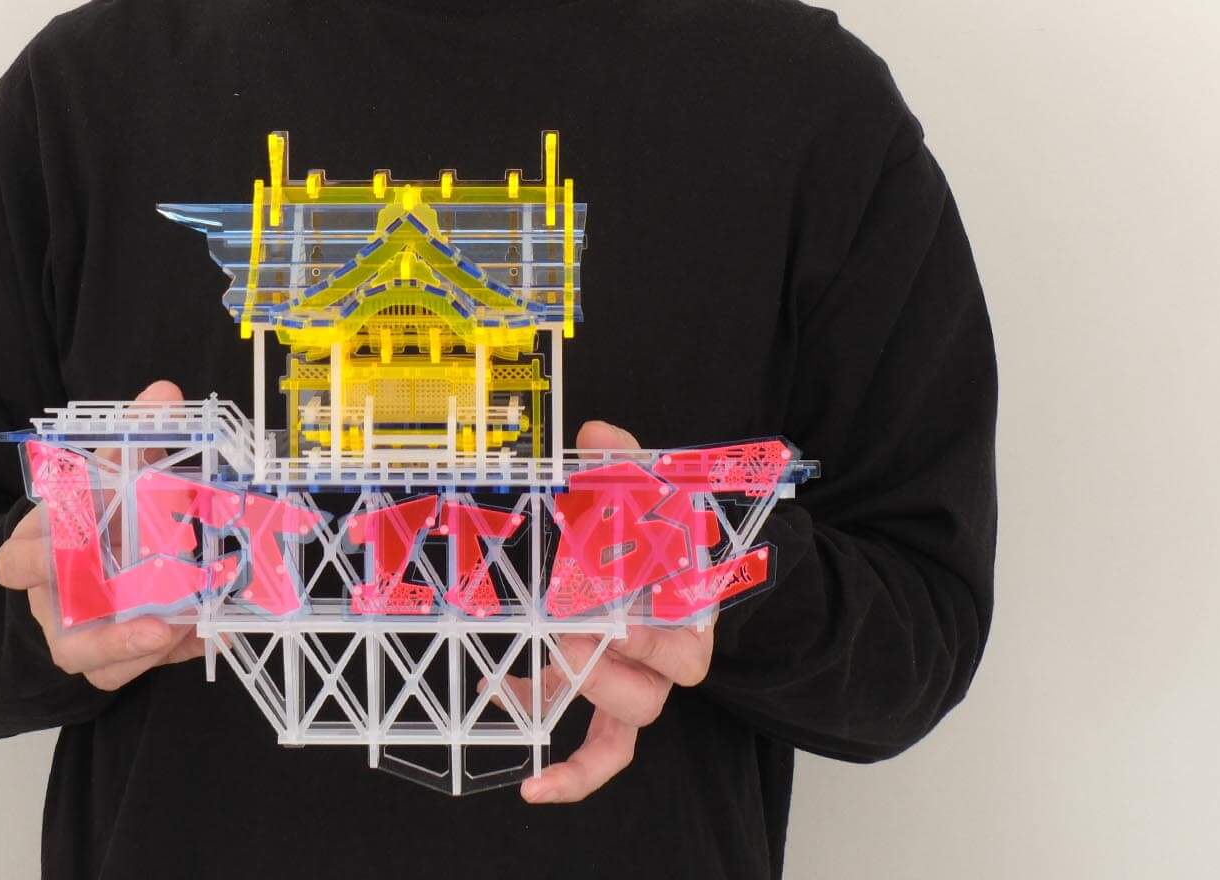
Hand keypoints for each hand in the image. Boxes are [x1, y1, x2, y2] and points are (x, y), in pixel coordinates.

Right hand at [0, 377, 206, 689]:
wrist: (85, 567)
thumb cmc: (96, 515)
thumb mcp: (109, 474)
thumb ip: (133, 436)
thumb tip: (164, 393)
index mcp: (38, 547)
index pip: (15, 558)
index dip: (35, 553)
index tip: (70, 538)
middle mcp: (50, 594)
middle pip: (49, 615)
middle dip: (81, 604)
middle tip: (126, 588)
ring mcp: (73, 632)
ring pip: (80, 654)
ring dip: (127, 645)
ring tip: (174, 628)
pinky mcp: (103, 662)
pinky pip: (123, 672)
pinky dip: (166, 655)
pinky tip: (203, 634)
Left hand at [518, 418, 717, 804]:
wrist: (665, 556)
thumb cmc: (656, 523)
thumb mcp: (645, 484)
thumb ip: (626, 461)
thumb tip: (599, 437)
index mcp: (689, 605)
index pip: (687, 642)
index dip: (654, 639)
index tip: (617, 617)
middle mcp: (672, 655)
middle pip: (658, 688)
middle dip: (607, 666)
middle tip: (564, 634)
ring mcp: (642, 685)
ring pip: (630, 721)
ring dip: (583, 696)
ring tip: (539, 662)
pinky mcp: (610, 705)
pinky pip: (604, 753)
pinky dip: (573, 776)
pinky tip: (530, 783)